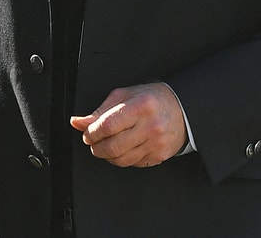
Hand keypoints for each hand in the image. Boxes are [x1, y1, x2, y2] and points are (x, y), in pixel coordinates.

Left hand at [69, 82, 185, 167]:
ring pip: (122, 159)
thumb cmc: (151, 99)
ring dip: (107, 155)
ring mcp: (156, 143)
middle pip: (113, 147)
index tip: (88, 133)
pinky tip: (122, 149)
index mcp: (140, 106)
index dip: (92, 133)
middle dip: (96, 147)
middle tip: (93, 141)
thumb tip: (77, 123)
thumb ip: (100, 111)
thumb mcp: (124, 96)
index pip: (108, 126)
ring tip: (105, 146)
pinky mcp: (159, 155)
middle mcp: (150, 126)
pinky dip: (122, 159)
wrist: (183, 109)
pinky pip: (133, 164)